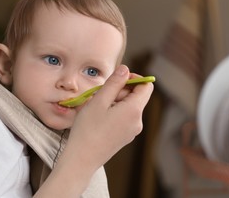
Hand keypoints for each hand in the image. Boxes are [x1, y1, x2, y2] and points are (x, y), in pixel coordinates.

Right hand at [35, 65, 153, 196]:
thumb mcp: (99, 101)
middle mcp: (137, 121)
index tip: (117, 79)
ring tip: (96, 107)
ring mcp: (132, 131)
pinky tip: (98, 117)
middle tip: (100, 94)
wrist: (82, 158)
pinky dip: (114, 112)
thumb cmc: (88, 129)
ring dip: (115, 101)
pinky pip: (124, 117)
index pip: (146, 86)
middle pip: (137, 96)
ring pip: (129, 107)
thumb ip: (114, 83)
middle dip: (120, 90)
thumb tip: (125, 69)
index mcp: (134, 110)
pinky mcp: (125, 137)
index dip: (134, 78)